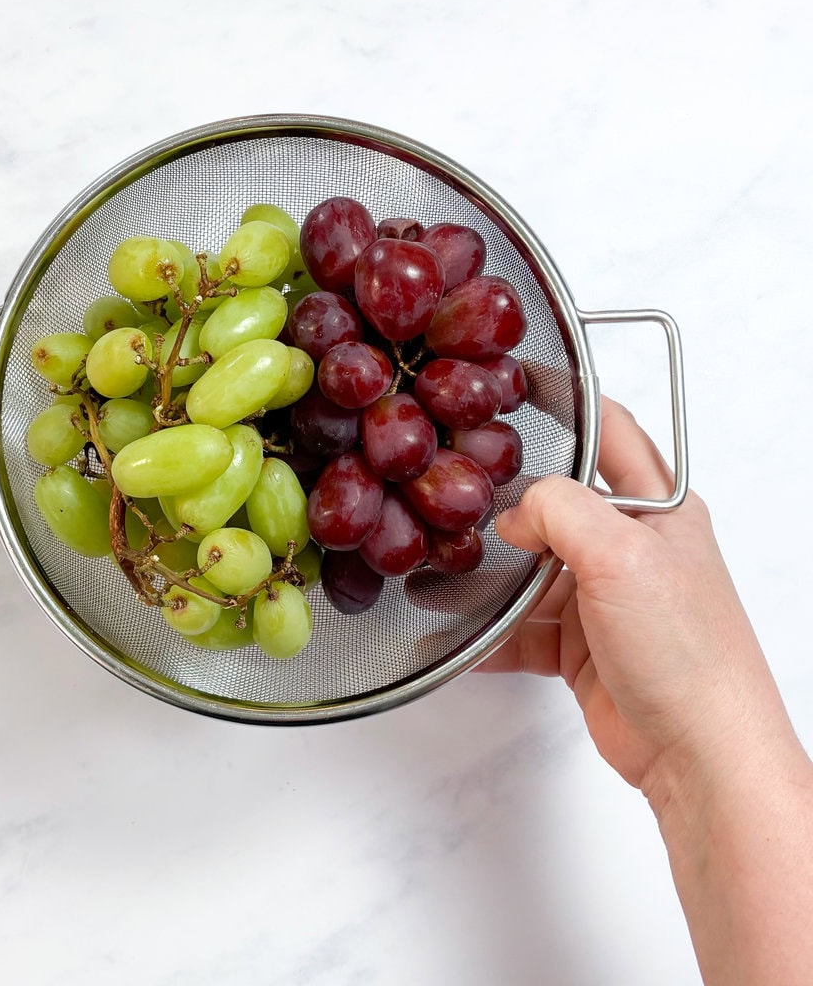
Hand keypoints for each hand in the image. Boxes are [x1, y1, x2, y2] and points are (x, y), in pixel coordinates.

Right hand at [481, 397, 789, 793]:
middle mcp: (631, 548)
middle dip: (508, 505)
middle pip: (557, 506)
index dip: (569, 403)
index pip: (612, 432)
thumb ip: (561, 510)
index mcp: (659, 509)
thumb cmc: (687, 652)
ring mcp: (605, 598)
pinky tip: (460, 639)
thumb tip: (515, 513)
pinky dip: (492, 635)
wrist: (699, 753)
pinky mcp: (582, 646)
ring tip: (441, 574)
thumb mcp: (622, 556)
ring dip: (490, 580)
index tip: (517, 386)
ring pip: (532, 572)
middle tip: (457, 492)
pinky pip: (524, 629)